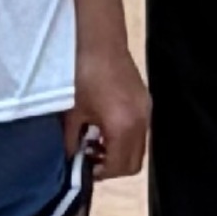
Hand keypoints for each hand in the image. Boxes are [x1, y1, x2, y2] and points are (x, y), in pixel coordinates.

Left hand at [68, 44, 149, 181]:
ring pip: (138, 148)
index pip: (120, 166)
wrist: (100, 41)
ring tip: (94, 143)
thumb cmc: (82, 75)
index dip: (101, 173)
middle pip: (134, 163)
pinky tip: (103, 127)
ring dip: (118, 152)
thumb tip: (70, 159)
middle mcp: (141, 123)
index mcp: (123, 127)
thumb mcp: (72, 111)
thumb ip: (71, 139)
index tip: (84, 170)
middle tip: (90, 160)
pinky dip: (124, 137)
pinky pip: (139, 131)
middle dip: (112, 167)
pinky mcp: (145, 102)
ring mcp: (146, 112)